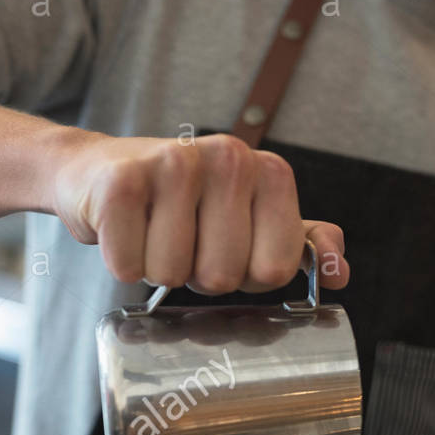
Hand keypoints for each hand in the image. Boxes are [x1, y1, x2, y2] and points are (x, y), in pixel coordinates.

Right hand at [50, 131, 348, 294]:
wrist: (96, 172)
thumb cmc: (182, 206)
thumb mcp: (250, 220)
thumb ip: (299, 243)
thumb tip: (337, 274)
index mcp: (268, 171)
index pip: (275, 270)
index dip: (245, 277)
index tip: (226, 248)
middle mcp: (229, 157)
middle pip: (222, 277)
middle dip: (196, 275)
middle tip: (183, 241)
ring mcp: (173, 164)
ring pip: (172, 275)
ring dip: (156, 268)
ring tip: (152, 233)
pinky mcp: (121, 181)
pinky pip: (128, 266)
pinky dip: (121, 262)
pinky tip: (122, 230)